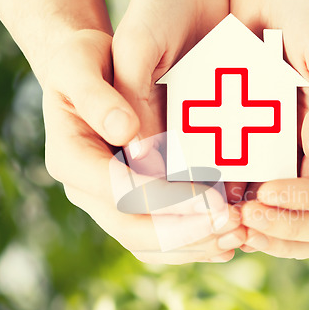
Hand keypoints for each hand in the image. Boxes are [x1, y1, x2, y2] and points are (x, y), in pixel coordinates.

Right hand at [43, 30, 244, 263]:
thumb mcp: (80, 63)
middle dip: (185, 233)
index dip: (167, 201)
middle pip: (133, 228)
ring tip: (236, 239)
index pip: (119, 191)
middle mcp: (86, 190)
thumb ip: (97, 96)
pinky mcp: (129, 204)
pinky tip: (222, 242)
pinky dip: (189, 242)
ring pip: (146, 242)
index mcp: (72, 159)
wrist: (88, 77)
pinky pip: (157, 236)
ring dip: (192, 245)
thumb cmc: (85, 63)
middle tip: (232, 228)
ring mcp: (107, 202)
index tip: (213, 203)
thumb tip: (125, 132)